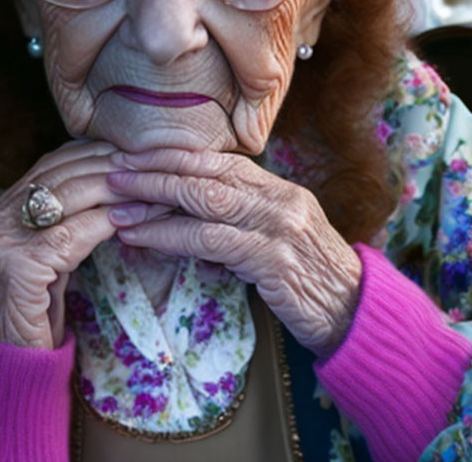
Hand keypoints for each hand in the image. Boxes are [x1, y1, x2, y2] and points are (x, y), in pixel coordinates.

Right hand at [0, 140, 168, 348]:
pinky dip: (108, 221)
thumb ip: (59, 230)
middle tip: (149, 161)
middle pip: (55, 176)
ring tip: (152, 186)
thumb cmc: (29, 331)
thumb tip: (109, 195)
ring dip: (116, 188)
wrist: (2, 387)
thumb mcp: (40, 270)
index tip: (128, 151)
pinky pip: (72, 233)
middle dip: (107, 164)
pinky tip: (135, 217)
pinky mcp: (14, 268)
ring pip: (66, 197)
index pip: (44, 169)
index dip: (90, 155)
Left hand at [106, 148, 361, 358]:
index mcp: (280, 191)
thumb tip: (189, 214)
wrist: (357, 316)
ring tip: (117, 205)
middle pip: (208, 173)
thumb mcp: (279, 240)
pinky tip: (141, 239)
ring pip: (206, 200)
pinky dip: (170, 236)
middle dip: (157, 170)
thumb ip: (243, 220)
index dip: (175, 156)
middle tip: (114, 169)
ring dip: (155, 200)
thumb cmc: (311, 282)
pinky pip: (212, 241)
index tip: (136, 155)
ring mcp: (280, 227)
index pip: (220, 161)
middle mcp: (281, 200)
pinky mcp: (275, 260)